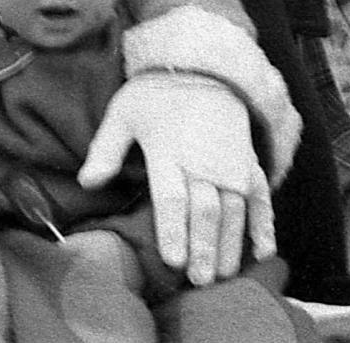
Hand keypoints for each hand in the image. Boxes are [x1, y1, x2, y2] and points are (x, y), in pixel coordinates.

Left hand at [79, 71, 273, 284]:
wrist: (203, 68)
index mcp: (169, 151)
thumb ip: (105, 150)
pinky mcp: (250, 165)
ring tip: (223, 277)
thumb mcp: (123, 114)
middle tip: (199, 281)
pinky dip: (265, 225)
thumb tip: (85, 183)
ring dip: (230, 245)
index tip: (174, 261)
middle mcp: (204, 161)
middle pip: (206, 210)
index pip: (172, 197)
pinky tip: (264, 252)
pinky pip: (262, 198)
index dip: (174, 230)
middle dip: (203, 247)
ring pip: (235, 210)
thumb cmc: (157, 95)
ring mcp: (232, 164)